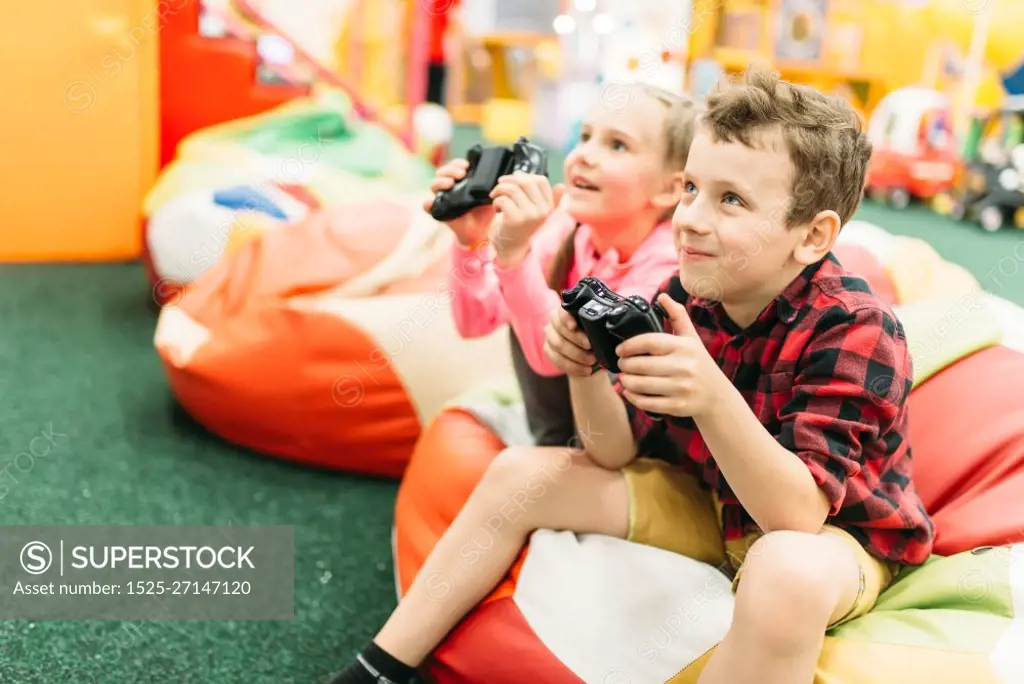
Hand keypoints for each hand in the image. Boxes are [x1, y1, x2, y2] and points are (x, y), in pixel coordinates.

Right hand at [422, 158, 495, 246]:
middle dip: (450, 170)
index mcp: (461, 180)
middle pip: (442, 172)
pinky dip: (428, 203)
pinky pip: (427, 205)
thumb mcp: (490, 195)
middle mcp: (449, 186)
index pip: (454, 166)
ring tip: (450, 183)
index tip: (466, 165)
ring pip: (434, 184)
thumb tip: (497, 175)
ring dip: (441, 181)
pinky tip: (432, 202)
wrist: (481, 231)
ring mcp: (442, 197)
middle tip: (461, 174)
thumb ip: (491, 185)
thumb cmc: (485, 211)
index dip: (458, 163)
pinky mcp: (438, 210)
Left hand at [490, 173, 564, 266]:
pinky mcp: (515, 219)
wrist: (513, 247)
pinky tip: (497, 209)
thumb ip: (544, 197)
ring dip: (500, 191)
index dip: (525, 176)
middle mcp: (542, 210)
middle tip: (500, 185)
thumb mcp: (537, 211)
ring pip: (512, 189)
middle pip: (526, 182)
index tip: (514, 178)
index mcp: (549, 206)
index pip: (541, 181)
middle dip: (510, 180)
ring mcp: (530, 215)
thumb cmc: (522, 226)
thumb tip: (547, 181)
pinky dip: (496, 202)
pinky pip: (503, 200)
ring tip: (497, 198)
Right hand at [543, 308, 597, 376]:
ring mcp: (549, 336)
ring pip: (558, 345)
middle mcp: (554, 321)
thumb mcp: (598, 329)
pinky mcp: (548, 350)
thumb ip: (597, 325)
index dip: (566, 318)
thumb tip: (605, 327)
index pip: (562, 310)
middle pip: (560, 329)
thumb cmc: (595, 338)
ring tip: (591, 361)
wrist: (590, 355)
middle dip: (577, 339)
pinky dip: (572, 366)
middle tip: (591, 347)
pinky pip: (557, 359)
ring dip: (577, 355)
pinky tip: (584, 369)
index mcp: (566, 311)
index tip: (574, 326)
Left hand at [614, 293, 725, 418]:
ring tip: (623, 377)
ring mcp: (681, 387)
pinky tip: (629, 392)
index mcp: (684, 347)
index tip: (620, 349)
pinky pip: (647, 402)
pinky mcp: (678, 406)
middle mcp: (684, 366)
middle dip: (625, 365)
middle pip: (642, 364)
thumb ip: (677, 316)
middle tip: (620, 364)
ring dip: (626, 381)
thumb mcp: (691, 338)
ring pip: (642, 385)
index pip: (649, 342)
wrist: (717, 396)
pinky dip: (633, 397)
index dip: (629, 345)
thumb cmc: (699, 363)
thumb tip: (663, 296)